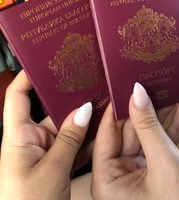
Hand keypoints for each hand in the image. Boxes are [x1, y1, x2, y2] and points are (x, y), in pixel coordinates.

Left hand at [0, 70, 92, 199]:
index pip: (18, 97)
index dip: (27, 77)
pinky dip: (88, 140)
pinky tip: (104, 131)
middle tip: (90, 84)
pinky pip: (74, 145)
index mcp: (18, 136)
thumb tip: (84, 109)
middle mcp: (31, 139)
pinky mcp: (57, 162)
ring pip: (67, 128)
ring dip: (84, 121)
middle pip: (50, 110)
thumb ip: (69, 138)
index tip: (45, 63)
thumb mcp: (51, 171)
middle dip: (70, 99)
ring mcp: (46, 151)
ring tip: (104, 105)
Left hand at [92, 83, 178, 199]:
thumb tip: (136, 92)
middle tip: (149, 86)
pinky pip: (157, 148)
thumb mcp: (163, 162)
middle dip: (141, 110)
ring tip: (167, 94)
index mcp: (106, 180)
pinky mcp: (152, 175)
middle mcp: (116, 178)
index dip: (114, 108)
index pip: (106, 134)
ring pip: (144, 138)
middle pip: (127, 134)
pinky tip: (178, 113)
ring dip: (158, 119)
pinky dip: (169, 133)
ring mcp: (135, 176)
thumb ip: (148, 126)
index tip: (122, 84)